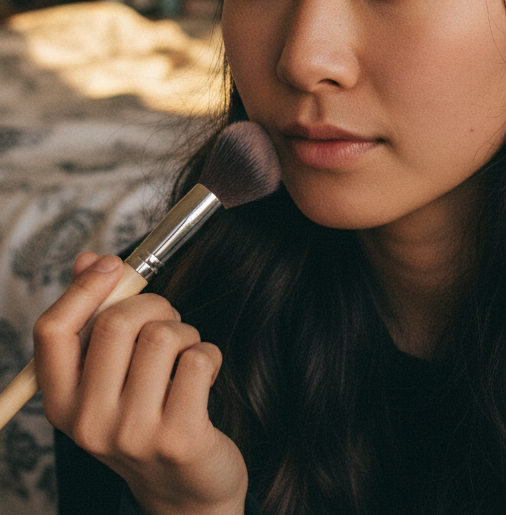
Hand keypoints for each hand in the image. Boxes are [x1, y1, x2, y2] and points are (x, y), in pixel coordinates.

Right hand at [34, 252, 247, 514]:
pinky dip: (208, 355)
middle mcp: (88, 422)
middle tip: (167, 321)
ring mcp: (132, 433)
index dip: (84, 288)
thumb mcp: (110, 375)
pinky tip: (202, 377)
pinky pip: (198, 359)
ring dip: (185, 332)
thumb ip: (95, 317)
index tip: (113, 265)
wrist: (185, 490)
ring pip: (163, 336)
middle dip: (153, 305)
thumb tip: (89, 259)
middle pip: (116, 323)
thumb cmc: (147, 415)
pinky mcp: (178, 436)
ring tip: (185, 355)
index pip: (52, 331)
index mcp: (62, 402)